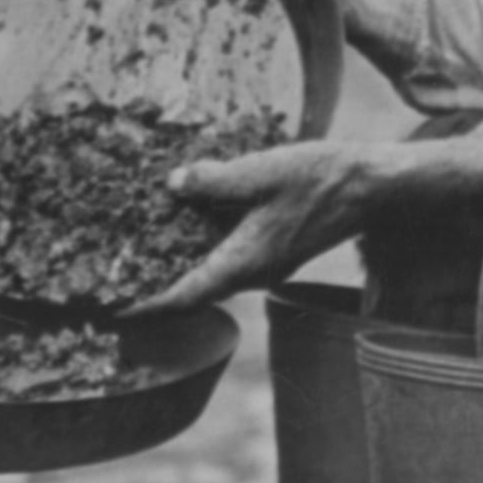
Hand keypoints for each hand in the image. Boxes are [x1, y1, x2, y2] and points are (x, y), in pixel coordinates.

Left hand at [137, 141, 388, 311]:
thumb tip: (174, 183)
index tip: (112, 310)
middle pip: (192, 291)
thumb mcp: (259, 172)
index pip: (183, 299)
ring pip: (210, 273)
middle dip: (153, 285)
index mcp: (244, 264)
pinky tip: (185, 218)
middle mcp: (252, 275)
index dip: (145, 307)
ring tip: (139, 246)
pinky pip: (227, 257)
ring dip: (176, 264)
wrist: (370, 186)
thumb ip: (212, 181)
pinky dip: (200, 246)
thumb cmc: (320, 180)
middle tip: (115, 276)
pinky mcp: (274, 251)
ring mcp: (265, 266)